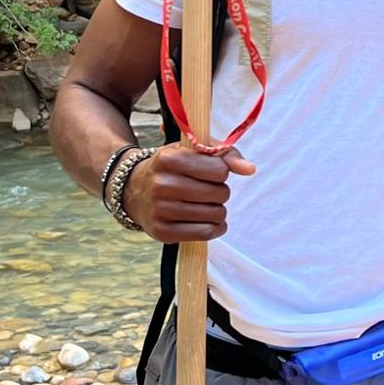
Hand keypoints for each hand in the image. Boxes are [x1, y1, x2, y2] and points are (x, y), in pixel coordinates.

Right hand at [125, 143, 255, 242]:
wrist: (133, 191)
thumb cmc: (172, 168)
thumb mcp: (193, 151)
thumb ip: (225, 154)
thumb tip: (250, 169)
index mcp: (169, 158)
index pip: (220, 170)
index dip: (221, 172)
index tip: (210, 173)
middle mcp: (162, 184)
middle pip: (220, 194)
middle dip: (220, 192)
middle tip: (206, 191)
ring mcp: (160, 210)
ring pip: (216, 214)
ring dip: (218, 210)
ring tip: (205, 205)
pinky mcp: (162, 232)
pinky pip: (206, 233)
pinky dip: (215, 228)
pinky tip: (208, 221)